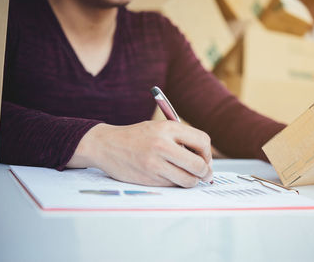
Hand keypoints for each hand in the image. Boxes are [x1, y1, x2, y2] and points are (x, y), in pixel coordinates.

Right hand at [67, 121, 212, 187]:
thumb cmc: (136, 136)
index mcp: (168, 128)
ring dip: (192, 181)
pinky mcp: (149, 179)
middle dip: (205, 172)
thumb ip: (181, 139)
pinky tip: (168, 175)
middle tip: (205, 174)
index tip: (205, 159)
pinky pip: (173, 185)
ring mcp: (155, 164)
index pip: (202, 141)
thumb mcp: (159, 128)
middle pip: (199, 165)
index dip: (208, 153)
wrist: (106, 145)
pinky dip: (176, 183)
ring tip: (188, 176)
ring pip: (188, 180)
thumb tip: (205, 160)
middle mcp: (162, 145)